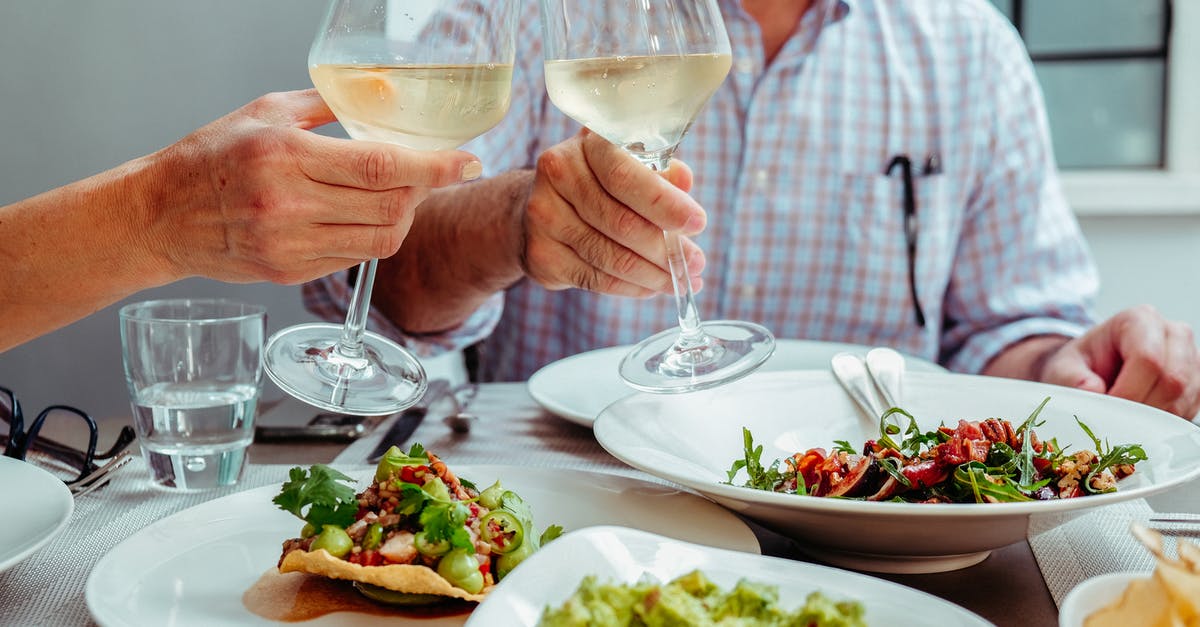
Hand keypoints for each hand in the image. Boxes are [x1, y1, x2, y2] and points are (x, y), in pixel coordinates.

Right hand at [141, 89, 481, 284]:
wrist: (161, 215)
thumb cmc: (211, 157)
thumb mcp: (264, 111)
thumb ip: (327, 106)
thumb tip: (382, 98)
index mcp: (285, 155)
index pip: (381, 167)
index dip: (434, 168)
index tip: (466, 162)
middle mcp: (289, 204)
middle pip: (391, 207)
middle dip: (424, 191)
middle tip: (430, 175)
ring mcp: (290, 245)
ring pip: (381, 241)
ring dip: (403, 218)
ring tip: (398, 197)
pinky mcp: (289, 273)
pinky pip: (354, 258)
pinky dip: (371, 238)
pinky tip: (361, 218)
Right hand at [520, 129, 707, 296]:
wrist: (540, 206)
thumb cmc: (599, 183)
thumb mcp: (630, 165)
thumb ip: (658, 172)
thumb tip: (683, 182)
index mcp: (586, 145)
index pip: (625, 176)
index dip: (665, 204)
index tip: (697, 223)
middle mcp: (558, 175)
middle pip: (621, 223)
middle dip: (666, 249)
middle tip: (696, 263)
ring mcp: (544, 217)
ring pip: (611, 257)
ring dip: (653, 275)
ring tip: (680, 280)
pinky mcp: (542, 255)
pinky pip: (596, 279)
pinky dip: (631, 288)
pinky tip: (651, 286)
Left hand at [1039, 305, 1199, 418]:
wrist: (1093, 371)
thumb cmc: (1081, 365)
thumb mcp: (1063, 367)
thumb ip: (1071, 378)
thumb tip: (1092, 390)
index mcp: (1140, 320)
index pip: (1148, 358)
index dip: (1128, 390)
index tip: (1107, 407)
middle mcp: (1173, 334)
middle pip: (1173, 380)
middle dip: (1141, 408)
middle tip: (1115, 419)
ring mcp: (1191, 359)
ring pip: (1184, 399)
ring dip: (1152, 419)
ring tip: (1123, 417)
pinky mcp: (1197, 384)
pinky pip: (1189, 411)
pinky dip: (1164, 424)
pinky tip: (1141, 419)